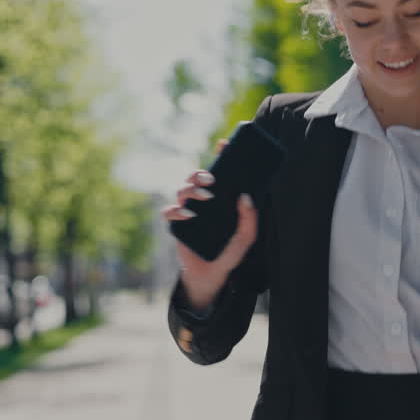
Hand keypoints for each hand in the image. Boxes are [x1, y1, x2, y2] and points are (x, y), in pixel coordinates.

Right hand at [161, 137, 258, 310]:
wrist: (211, 275)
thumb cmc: (229, 254)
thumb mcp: (245, 238)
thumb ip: (249, 219)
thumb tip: (245, 197)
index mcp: (221, 200)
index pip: (220, 173)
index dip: (220, 156)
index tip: (223, 144)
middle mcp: (203, 202)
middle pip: (196, 178)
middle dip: (201, 173)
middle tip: (212, 179)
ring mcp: (188, 212)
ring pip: (182, 189)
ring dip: (192, 189)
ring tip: (206, 197)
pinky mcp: (176, 225)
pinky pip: (169, 211)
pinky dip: (177, 210)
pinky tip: (189, 215)